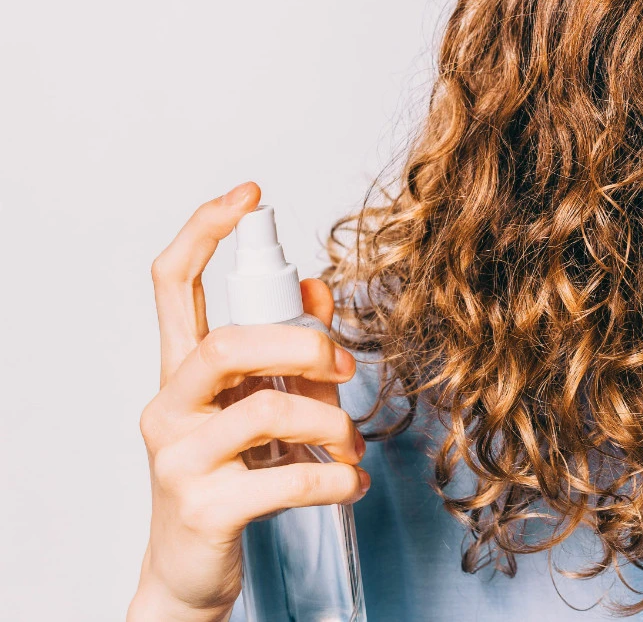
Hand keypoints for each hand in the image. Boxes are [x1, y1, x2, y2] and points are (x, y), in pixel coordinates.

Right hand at [127, 182, 370, 621]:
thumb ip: (290, 345)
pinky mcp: (204, 509)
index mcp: (181, 372)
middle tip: (347, 364)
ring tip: (351, 443)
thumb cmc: (233, 474)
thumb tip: (319, 287)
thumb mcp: (262, 401)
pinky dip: (335, 478)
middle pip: (227, 343)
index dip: (204, 231)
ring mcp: (179, 460)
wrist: (192, 569)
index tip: (250, 194)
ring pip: (265, 410)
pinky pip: (285, 479)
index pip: (172, 284)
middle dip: (303, 343)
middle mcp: (169, 407)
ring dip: (331, 421)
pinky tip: (351, 483)